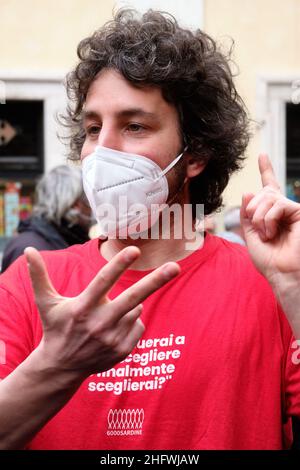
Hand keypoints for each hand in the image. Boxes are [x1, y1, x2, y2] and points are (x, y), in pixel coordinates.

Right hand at [24, 246, 179, 378]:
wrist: (62, 367)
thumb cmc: (56, 328)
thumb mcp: (46, 303)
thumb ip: (39, 276)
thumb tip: (28, 249)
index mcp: (82, 307)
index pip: (103, 282)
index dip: (118, 265)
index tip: (134, 249)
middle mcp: (100, 323)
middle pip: (133, 298)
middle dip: (155, 281)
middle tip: (175, 266)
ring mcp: (113, 339)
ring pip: (135, 309)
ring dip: (128, 306)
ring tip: (107, 316)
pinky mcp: (123, 350)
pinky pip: (139, 324)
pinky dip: (131, 321)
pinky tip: (113, 329)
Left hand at [240, 154, 299, 284]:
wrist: (281, 273)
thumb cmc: (268, 259)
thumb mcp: (250, 235)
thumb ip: (247, 214)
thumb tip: (248, 191)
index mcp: (271, 212)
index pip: (269, 186)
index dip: (266, 169)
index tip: (262, 155)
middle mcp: (283, 208)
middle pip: (261, 193)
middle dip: (253, 212)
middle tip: (259, 231)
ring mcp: (292, 209)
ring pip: (267, 198)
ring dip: (260, 219)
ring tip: (268, 235)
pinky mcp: (299, 211)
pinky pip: (277, 205)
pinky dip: (269, 220)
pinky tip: (274, 233)